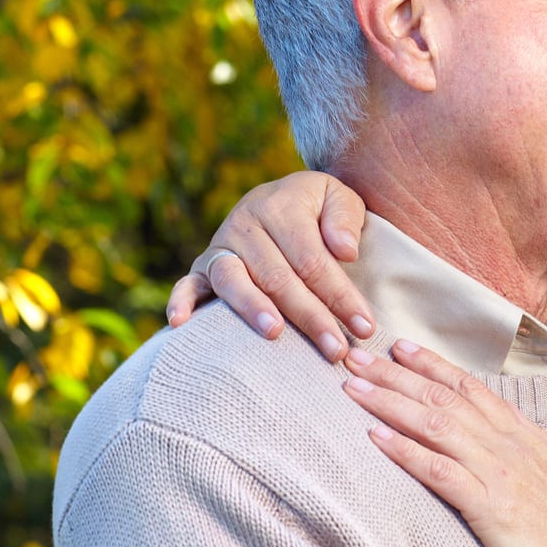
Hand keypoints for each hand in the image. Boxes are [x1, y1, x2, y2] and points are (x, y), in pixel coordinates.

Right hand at [166, 171, 374, 359]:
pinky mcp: (203, 266)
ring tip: (275, 334)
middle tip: (335, 350)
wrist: (281, 196)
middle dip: (310, 316)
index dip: (340, 295)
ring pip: (235, 281)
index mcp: (282, 206)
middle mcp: (246, 225)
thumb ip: (345, 219)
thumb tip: (345, 251)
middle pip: (279, 277)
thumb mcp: (338, 198)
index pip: (313, 260)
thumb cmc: (317, 207)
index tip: (364, 326)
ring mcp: (221, 246)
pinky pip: (188, 284)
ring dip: (253, 309)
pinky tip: (181, 323)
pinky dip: (182, 301)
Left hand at [343, 342, 546, 546]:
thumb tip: (527, 445)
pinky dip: (405, 451)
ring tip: (351, 386)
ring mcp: (500, 472)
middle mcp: (510, 444)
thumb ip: (540, 454)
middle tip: (357, 355)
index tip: (401, 348)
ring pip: (435, 424)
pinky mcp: (490, 507)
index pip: (472, 388)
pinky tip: (375, 437)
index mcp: (527, 435)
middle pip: (444, 397)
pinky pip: (439, 472)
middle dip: (396, 374)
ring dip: (389, 402)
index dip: (433, 365)